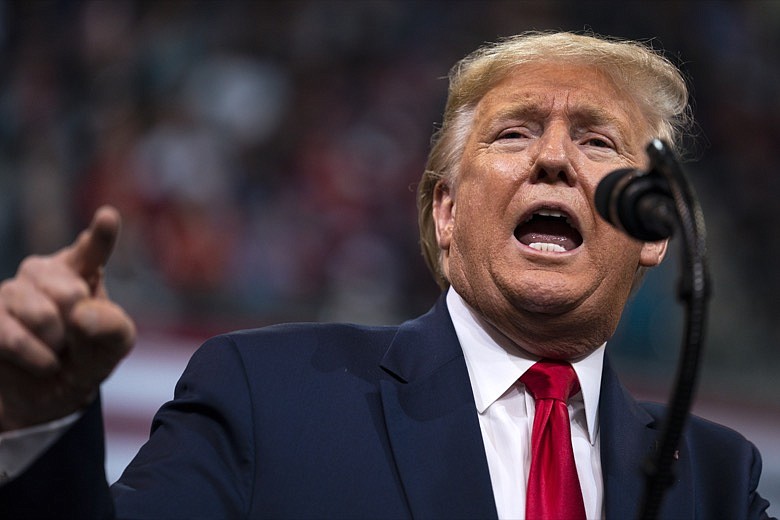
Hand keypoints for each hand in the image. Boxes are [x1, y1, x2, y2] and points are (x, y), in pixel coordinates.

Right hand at [0, 206, 135, 431]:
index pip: (92, 250)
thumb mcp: (114, 346)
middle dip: (79, 327)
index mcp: (83, 269)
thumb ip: (112, 327)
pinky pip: (12, 337)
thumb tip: (81, 313)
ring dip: (56, 346)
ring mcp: (11, 292)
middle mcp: (44, 272)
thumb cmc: (87, 359)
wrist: (49, 395)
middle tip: (75, 339)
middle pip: (70, 292)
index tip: (108, 216)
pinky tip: (42, 362)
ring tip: (57, 350)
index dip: (101, 236)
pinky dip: (36, 358)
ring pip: (41, 316)